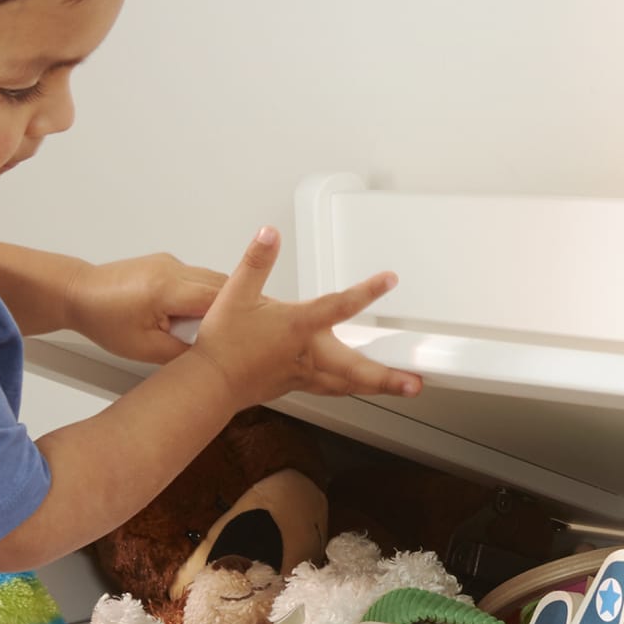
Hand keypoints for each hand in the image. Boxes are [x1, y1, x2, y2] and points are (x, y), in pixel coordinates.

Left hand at [64, 253, 227, 363]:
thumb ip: (183, 352)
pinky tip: (192, 315)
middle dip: (232, 308)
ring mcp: (170, 262)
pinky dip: (203, 294)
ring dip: (218, 301)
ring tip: (209, 326)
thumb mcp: (145, 349)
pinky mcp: (167, 263)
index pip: (219, 298)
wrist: (80, 294)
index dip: (237, 315)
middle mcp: (171, 269)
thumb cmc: (103, 319)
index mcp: (166, 289)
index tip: (248, 331)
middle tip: (236, 332)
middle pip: (222, 285)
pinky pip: (197, 277)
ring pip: (211, 279)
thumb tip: (209, 354)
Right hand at [187, 225, 422, 405]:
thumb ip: (256, 261)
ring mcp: (305, 375)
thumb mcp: (235, 293)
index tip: (389, 280)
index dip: (367, 291)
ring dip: (378, 387)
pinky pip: (333, 389)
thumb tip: (269, 235)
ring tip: (402, 388)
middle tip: (415, 383)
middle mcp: (307, 355)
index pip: (339, 305)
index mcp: (297, 327)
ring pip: (349, 384)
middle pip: (357, 368)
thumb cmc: (222, 344)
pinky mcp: (297, 386)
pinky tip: (358, 386)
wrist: (208, 383)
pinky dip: (352, 387)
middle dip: (388, 377)